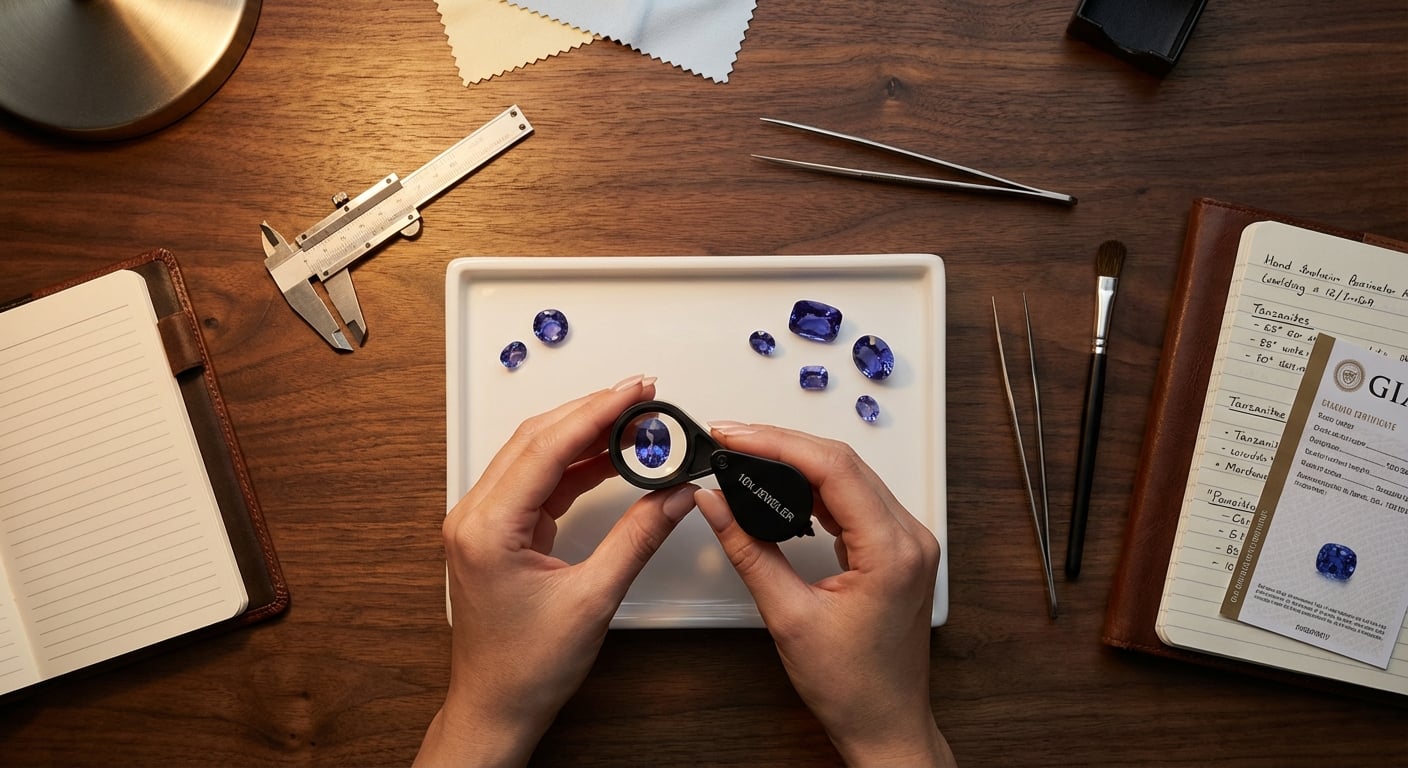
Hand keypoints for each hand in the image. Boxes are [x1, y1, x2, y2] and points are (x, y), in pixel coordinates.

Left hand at [416, 376, 697, 766]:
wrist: (497, 707)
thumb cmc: (526, 667)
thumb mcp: (594, 598)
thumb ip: (637, 537)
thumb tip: (674, 495)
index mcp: (488, 528)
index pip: (547, 447)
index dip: (596, 412)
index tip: (634, 391)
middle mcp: (476, 516)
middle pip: (538, 439)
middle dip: (592, 412)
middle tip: (642, 396)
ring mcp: (484, 522)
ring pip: (537, 454)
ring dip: (585, 434)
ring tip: (635, 420)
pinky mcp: (498, 531)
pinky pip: (538, 481)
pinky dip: (576, 464)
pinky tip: (611, 457)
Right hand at [695, 423, 954, 767]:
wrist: (885, 724)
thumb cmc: (852, 687)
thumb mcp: (788, 616)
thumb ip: (749, 550)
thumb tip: (715, 503)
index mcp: (892, 550)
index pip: (833, 468)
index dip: (777, 442)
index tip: (733, 434)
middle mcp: (909, 537)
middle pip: (842, 462)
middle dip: (782, 443)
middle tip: (730, 437)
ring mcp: (907, 541)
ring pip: (849, 474)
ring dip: (797, 459)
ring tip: (746, 452)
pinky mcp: (896, 549)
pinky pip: (854, 498)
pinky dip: (815, 485)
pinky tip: (781, 482)